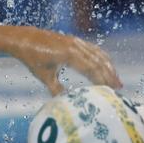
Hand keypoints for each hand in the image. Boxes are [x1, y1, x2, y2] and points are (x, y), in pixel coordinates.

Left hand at [0, 26, 122, 94]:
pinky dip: (102, 58)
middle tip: (119, 88)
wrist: (24, 39)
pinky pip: (93, 49)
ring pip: (98, 54)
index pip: (90, 68)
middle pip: (98, 61)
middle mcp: (75, 46)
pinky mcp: (74, 40)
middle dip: (109, 74)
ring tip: (116, 80)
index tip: (109, 90)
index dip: (101, 79)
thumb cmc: (32, 59)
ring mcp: (75, 41)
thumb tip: (68, 103)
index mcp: (68, 54)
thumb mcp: (44, 77)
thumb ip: (57, 90)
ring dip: (108, 67)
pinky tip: (106, 66)